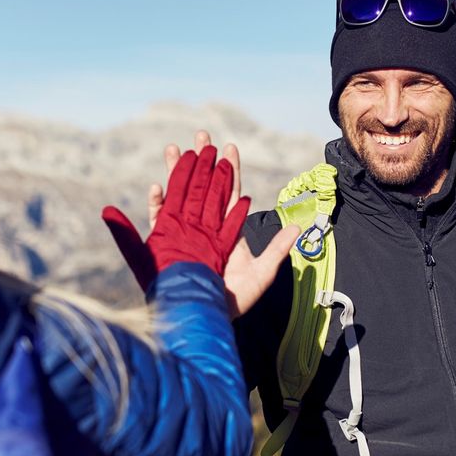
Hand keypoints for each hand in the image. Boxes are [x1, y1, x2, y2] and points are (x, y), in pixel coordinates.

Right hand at [108, 131, 297, 317]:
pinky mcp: (168, 248)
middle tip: (200, 136)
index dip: (229, 170)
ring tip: (173, 149)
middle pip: (203, 186)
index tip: (228, 147)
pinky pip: (160, 223)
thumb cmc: (238, 300)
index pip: (229, 193)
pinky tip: (157, 188)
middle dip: (201, 161)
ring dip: (176, 174)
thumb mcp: (263, 274)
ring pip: (179, 197)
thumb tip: (298, 227)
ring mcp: (186, 235)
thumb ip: (277, 249)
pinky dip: (157, 206)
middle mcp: (206, 227)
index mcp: (227, 229)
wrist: (211, 319)